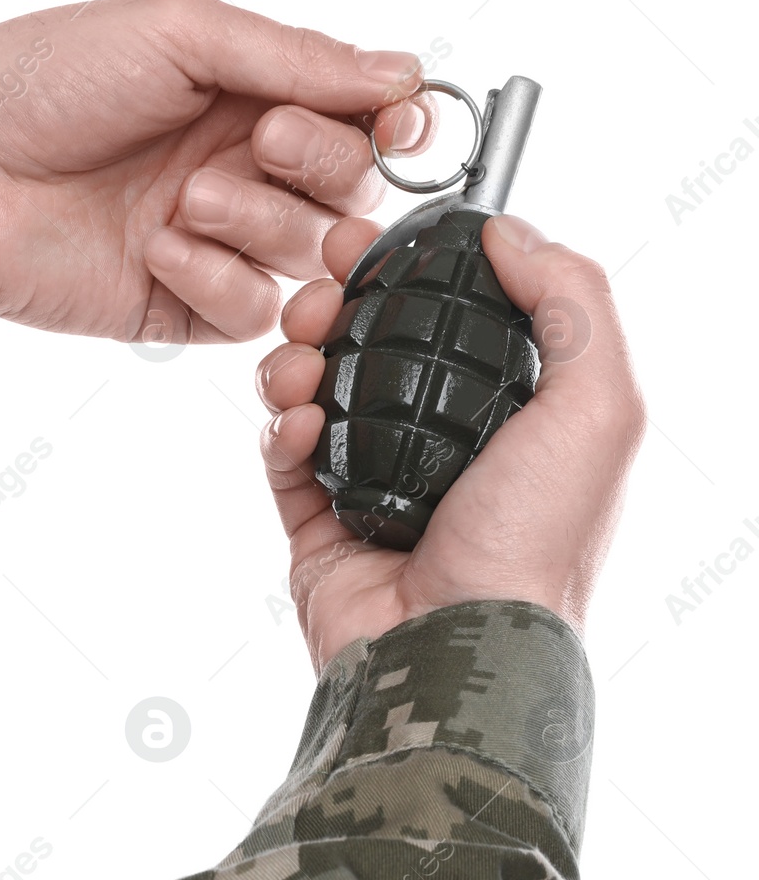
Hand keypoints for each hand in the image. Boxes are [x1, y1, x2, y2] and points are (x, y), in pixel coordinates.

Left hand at [0, 0, 433, 341]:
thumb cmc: (43, 81)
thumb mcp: (178, 35)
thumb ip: (294, 57)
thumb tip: (403, 74)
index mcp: (243, 93)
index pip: (356, 116)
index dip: (389, 122)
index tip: (395, 121)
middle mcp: (237, 167)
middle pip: (347, 188)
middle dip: (320, 164)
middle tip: (260, 141)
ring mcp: (209, 242)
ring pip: (307, 253)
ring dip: (263, 221)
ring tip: (188, 197)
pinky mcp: (174, 308)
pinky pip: (247, 312)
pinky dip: (218, 279)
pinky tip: (160, 249)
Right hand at [256, 215, 646, 670]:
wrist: (454, 647)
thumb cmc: (535, 541)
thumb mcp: (598, 408)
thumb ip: (572, 302)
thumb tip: (511, 232)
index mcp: (507, 410)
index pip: (449, 313)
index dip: (408, 267)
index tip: (373, 239)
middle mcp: (439, 440)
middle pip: (369, 340)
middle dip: (336, 301)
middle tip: (323, 291)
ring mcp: (372, 479)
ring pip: (315, 386)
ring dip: (297, 357)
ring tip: (302, 364)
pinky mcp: (315, 521)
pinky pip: (282, 452)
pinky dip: (281, 426)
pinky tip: (298, 425)